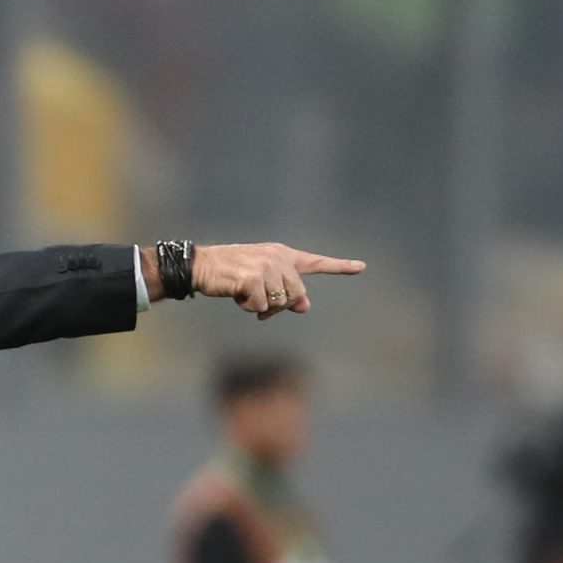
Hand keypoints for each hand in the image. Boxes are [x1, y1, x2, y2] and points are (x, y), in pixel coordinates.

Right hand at [191, 243, 364, 319]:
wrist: (201, 266)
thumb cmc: (230, 275)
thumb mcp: (260, 282)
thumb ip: (284, 292)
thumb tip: (304, 307)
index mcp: (282, 255)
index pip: (315, 262)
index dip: (339, 267)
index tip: (361, 267)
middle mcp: (278, 257)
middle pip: (296, 295)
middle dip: (279, 306)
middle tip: (259, 306)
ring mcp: (266, 266)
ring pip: (279, 303)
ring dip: (261, 307)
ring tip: (244, 295)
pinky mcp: (253, 277)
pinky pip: (260, 306)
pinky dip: (248, 306)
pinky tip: (236, 294)